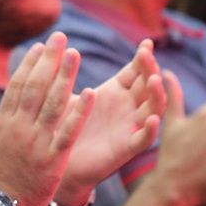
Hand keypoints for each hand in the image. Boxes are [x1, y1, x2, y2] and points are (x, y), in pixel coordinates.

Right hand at [0, 33, 94, 205]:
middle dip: (48, 60)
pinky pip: (69, 132)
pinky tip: (91, 93)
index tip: (40, 46)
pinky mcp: (53, 160)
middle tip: (60, 38)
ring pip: (53, 104)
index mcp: (3, 123)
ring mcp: (36, 143)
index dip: (29, 64)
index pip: (16, 86)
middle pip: (35, 87)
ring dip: (65, 77)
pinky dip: (80, 112)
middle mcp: (19, 129)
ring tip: (75, 54)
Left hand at [59, 40, 166, 193]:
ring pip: (152, 108)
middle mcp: (126, 107)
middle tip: (146, 55)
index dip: (142, 58)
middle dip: (150, 69)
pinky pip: (143, 139)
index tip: (146, 43)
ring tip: (154, 80)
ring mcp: (128, 126)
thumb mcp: (64, 96)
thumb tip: (49, 45)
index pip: (135, 71)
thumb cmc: (62, 125)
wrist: (58, 161)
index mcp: (115, 91)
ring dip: (156, 94)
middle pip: (147, 84)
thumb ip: (61, 74)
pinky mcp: (125, 148)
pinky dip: (150, 130)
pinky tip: (152, 119)